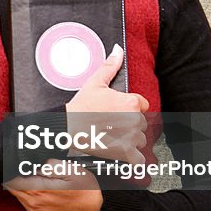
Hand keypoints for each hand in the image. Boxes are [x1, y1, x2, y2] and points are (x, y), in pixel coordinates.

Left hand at [5, 160, 102, 210]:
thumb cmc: (85, 190)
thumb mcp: (71, 170)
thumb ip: (49, 164)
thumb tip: (34, 163)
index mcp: (39, 189)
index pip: (11, 179)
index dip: (12, 168)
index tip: (17, 162)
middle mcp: (34, 202)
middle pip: (11, 187)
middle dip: (15, 175)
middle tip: (26, 166)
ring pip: (17, 194)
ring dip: (21, 183)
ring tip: (34, 174)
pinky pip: (24, 202)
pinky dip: (26, 192)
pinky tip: (38, 185)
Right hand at [65, 45, 148, 165]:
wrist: (67, 129)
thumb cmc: (80, 107)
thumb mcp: (95, 83)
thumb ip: (110, 66)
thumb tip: (117, 51)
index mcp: (131, 102)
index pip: (142, 104)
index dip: (130, 108)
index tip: (118, 113)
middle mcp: (134, 119)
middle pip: (141, 123)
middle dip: (130, 125)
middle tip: (112, 125)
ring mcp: (131, 138)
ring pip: (140, 140)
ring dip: (130, 141)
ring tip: (112, 137)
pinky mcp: (126, 154)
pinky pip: (139, 159)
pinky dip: (132, 159)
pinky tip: (121, 154)